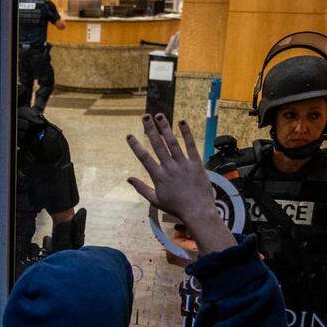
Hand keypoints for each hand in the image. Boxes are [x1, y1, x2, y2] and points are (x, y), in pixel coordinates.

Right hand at [126, 114, 235, 254]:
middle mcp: (169, 168)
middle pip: (157, 145)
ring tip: (159, 115)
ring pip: (172, 142)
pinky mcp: (196, 163)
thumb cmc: (176, 207)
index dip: (136, 146)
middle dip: (150, 130)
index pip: (144, 158)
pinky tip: (182, 122)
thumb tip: (128, 179)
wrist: (197, 211)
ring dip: (165, 128)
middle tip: (144, 117)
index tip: (129, 135)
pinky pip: (190, 146)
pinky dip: (186, 133)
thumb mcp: (155, 200)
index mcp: (158, 177)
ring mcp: (183, 164)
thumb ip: (141, 188)